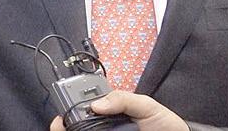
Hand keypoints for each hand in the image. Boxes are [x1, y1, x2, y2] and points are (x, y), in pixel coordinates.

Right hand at [49, 91, 188, 130]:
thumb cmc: (164, 123)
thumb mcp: (145, 104)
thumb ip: (122, 99)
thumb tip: (96, 104)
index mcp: (110, 112)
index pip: (83, 109)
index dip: (69, 110)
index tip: (63, 114)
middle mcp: (105, 128)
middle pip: (78, 127)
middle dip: (67, 126)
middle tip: (62, 126)